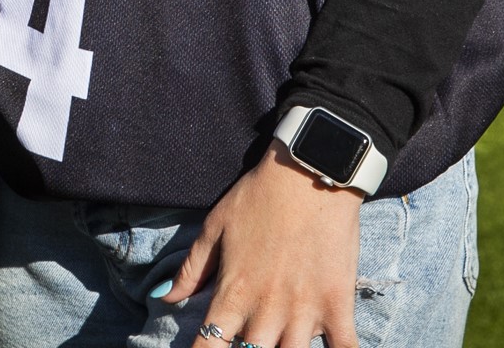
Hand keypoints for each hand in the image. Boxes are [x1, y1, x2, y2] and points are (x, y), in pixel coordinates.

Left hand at [162, 145, 363, 347]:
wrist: (309, 174)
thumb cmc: (259, 198)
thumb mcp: (215, 228)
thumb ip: (192, 270)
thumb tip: (165, 298)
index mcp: (233, 294)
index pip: (209, 345)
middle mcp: (266, 311)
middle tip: (248, 344)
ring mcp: (304, 312)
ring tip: (279, 346)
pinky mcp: (338, 306)